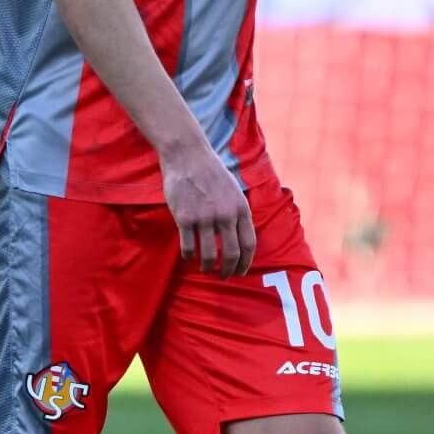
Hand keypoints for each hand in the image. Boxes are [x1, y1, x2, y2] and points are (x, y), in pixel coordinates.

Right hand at [162, 139, 255, 277]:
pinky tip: (189, 257)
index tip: (241, 272)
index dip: (246, 262)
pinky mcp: (185, 218)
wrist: (187, 156)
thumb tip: (240, 237)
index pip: (249, 244)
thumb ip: (238, 212)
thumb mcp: (234, 190)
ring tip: (206, 269)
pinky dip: (189, 256)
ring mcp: (205, 218)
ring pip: (209, 255)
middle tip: (223, 277)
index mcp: (241, 208)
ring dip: (208, 267)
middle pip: (232, 253)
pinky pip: (188, 247)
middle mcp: (226, 215)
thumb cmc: (211, 173)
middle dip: (228, 270)